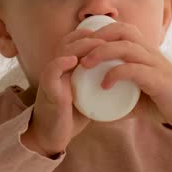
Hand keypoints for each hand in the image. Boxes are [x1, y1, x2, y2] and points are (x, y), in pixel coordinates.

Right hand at [21, 29, 104, 156]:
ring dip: (80, 46)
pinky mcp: (48, 91)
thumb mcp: (85, 94)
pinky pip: (51, 72)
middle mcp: (56, 69)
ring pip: (62, 52)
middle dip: (89, 37)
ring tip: (97, 45)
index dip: (89, 35)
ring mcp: (51, 79)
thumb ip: (96, 82)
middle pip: (70, 42)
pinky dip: (60, 64)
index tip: (109, 38)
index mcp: (64, 67)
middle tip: (108, 40)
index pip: (74, 41)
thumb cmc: (70, 115)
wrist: (52, 136)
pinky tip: (73, 61)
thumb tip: (123, 76)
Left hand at [79, 22, 171, 139]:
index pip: (119, 28)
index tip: (79, 47)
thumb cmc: (159, 99)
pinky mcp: (160, 80)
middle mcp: (150, 52)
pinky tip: (104, 85)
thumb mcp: (133, 92)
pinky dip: (116, 74)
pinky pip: (136, 70)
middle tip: (78, 54)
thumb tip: (89, 103)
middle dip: (97, 38)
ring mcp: (156, 64)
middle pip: (122, 31)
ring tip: (85, 65)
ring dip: (102, 53)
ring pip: (127, 47)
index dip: (98, 32)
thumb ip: (115, 92)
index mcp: (143, 50)